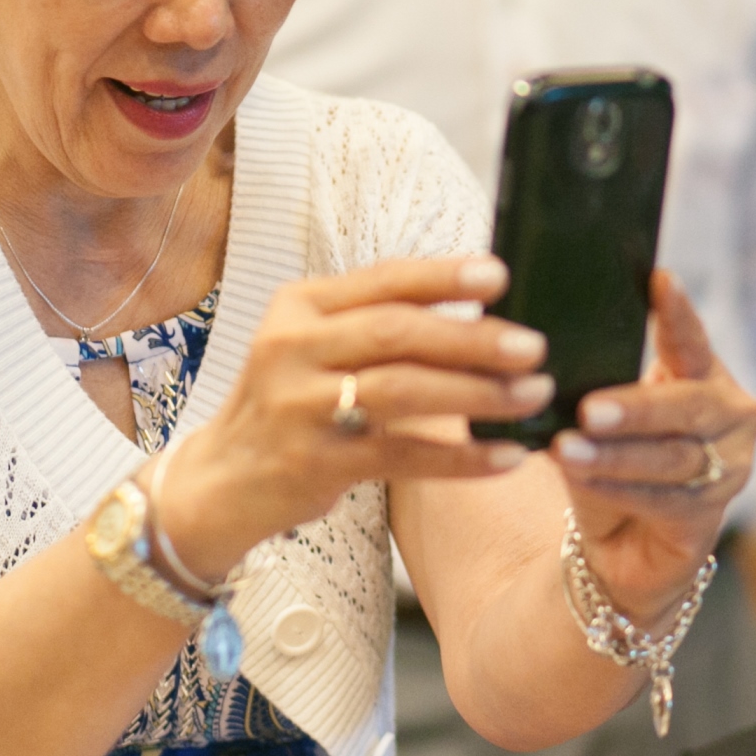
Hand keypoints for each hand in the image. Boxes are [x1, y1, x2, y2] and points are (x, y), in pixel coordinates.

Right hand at [154, 254, 552, 578]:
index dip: (444, 276)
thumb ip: (376, 322)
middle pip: (398, 332)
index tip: (500, 275)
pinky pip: (403, 455)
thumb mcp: (315, 347)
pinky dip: (461, 457)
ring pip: (403, 391)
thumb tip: (482, 308)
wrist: (222, 480)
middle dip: (473, 339)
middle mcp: (293, 347)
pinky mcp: (314, 462)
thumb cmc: (291, 404)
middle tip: (533, 348)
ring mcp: (299, 406)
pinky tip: (506, 456)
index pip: (383, 279)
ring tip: (532, 396)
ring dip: (477, 393)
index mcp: (300, 306)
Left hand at [548, 271, 755, 623]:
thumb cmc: (610, 464)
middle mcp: (729, 416)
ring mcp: (728, 467)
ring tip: (568, 448)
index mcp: (703, 376)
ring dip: (615, 455)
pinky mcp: (709, 515)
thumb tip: (540, 364)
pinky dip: (618, 489)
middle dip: (636, 407)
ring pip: (671, 457)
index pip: (692, 340)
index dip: (678, 313)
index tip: (659, 280)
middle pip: (687, 406)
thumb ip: (593, 386)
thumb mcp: (600, 418)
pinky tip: (582, 479)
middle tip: (588, 408)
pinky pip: (662, 500)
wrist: (623, 546)